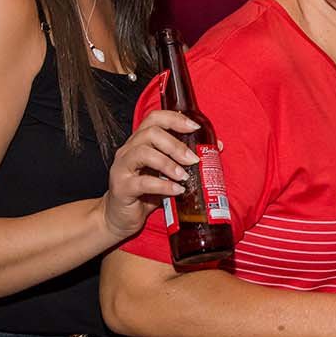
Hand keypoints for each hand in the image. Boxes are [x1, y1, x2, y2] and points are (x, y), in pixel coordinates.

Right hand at [101, 109, 202, 240]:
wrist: (120, 217)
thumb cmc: (145, 193)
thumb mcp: (166, 173)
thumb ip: (183, 161)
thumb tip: (215, 148)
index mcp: (139, 142)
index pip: (154, 118)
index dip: (175, 119)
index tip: (194, 127)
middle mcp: (128, 150)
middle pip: (151, 133)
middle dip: (176, 144)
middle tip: (193, 159)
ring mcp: (122, 168)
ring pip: (144, 153)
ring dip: (169, 163)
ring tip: (184, 176)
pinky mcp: (121, 188)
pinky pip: (142, 182)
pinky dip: (163, 186)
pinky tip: (176, 190)